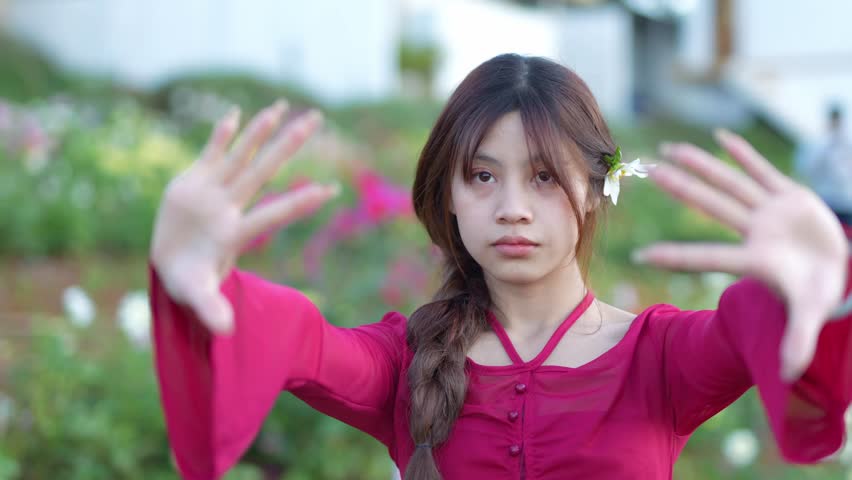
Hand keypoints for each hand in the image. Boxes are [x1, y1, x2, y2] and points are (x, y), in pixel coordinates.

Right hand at [150, 100, 340, 334]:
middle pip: (266, 170)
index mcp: (236, 233)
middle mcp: (231, 207)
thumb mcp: (196, 296)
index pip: (275, 214)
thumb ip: (211, 308)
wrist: (170, 265)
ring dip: (260, 131)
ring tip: (282, 108)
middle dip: (291, 144)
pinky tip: (235, 114)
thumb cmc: (189, 283)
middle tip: (319, 119)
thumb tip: (226, 331)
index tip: (332, 191)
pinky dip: (219, 135)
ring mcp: (213, 191)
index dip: (300, 202)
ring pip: (241, 155)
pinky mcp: (192, 181)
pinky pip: (209, 153)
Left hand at [633, 129, 849, 381]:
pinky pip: (762, 170)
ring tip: (668, 149)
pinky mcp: (788, 195)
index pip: (708, 258)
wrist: (835, 269)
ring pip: (729, 182)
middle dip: (681, 188)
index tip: (639, 256)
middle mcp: (753, 232)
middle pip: (711, 205)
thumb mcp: (809, 316)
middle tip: (646, 172)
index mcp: (754, 261)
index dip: (677, 257)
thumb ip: (797, 341)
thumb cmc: (815, 293)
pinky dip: (744, 154)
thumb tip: (788, 376)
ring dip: (701, 164)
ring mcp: (768, 211)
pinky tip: (720, 136)